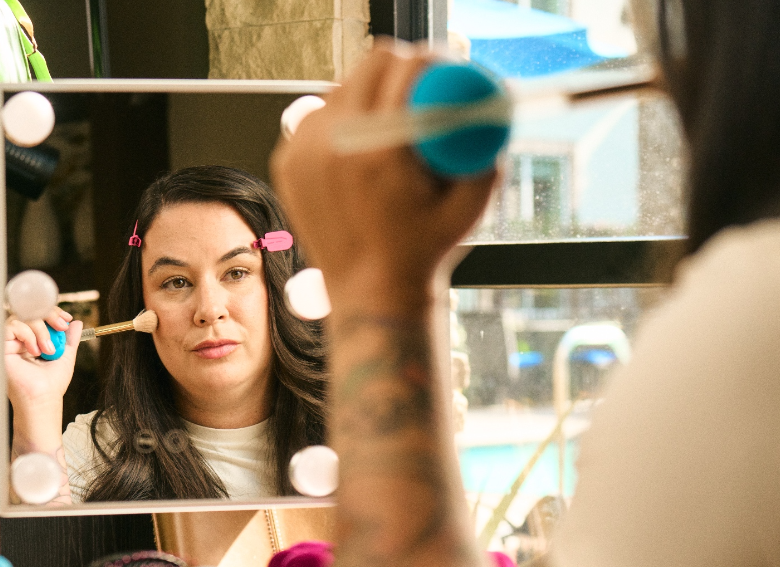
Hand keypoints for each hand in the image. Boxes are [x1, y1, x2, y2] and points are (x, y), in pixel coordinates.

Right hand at [4, 309, 80, 412]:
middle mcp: (20, 340)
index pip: (39, 315)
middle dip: (49, 315)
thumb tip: (77, 323)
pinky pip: (12, 326)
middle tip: (61, 327)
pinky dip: (28, 335)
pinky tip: (34, 351)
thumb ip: (70, 339)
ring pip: (22, 317)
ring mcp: (10, 343)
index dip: (53, 312)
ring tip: (48, 349)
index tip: (66, 319)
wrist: (43, 397)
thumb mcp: (66, 356)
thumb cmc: (52, 384)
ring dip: (40, 330)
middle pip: (30, 311)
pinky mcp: (1, 346)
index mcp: (34, 340)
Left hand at [270, 43, 496, 310]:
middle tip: (420, 86)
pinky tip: (359, 144)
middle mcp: (335, 144)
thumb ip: (486, 154)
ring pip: (340, 89)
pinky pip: (316, 119)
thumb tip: (491, 110)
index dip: (430, 60)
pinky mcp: (288, 163)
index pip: (405, 68)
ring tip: (391, 121)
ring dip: (368, 93)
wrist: (370, 294)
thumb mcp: (470, 205)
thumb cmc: (423, 254)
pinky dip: (338, 121)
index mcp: (381, 149)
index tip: (443, 70)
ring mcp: (304, 152)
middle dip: (400, 67)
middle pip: (370, 66)